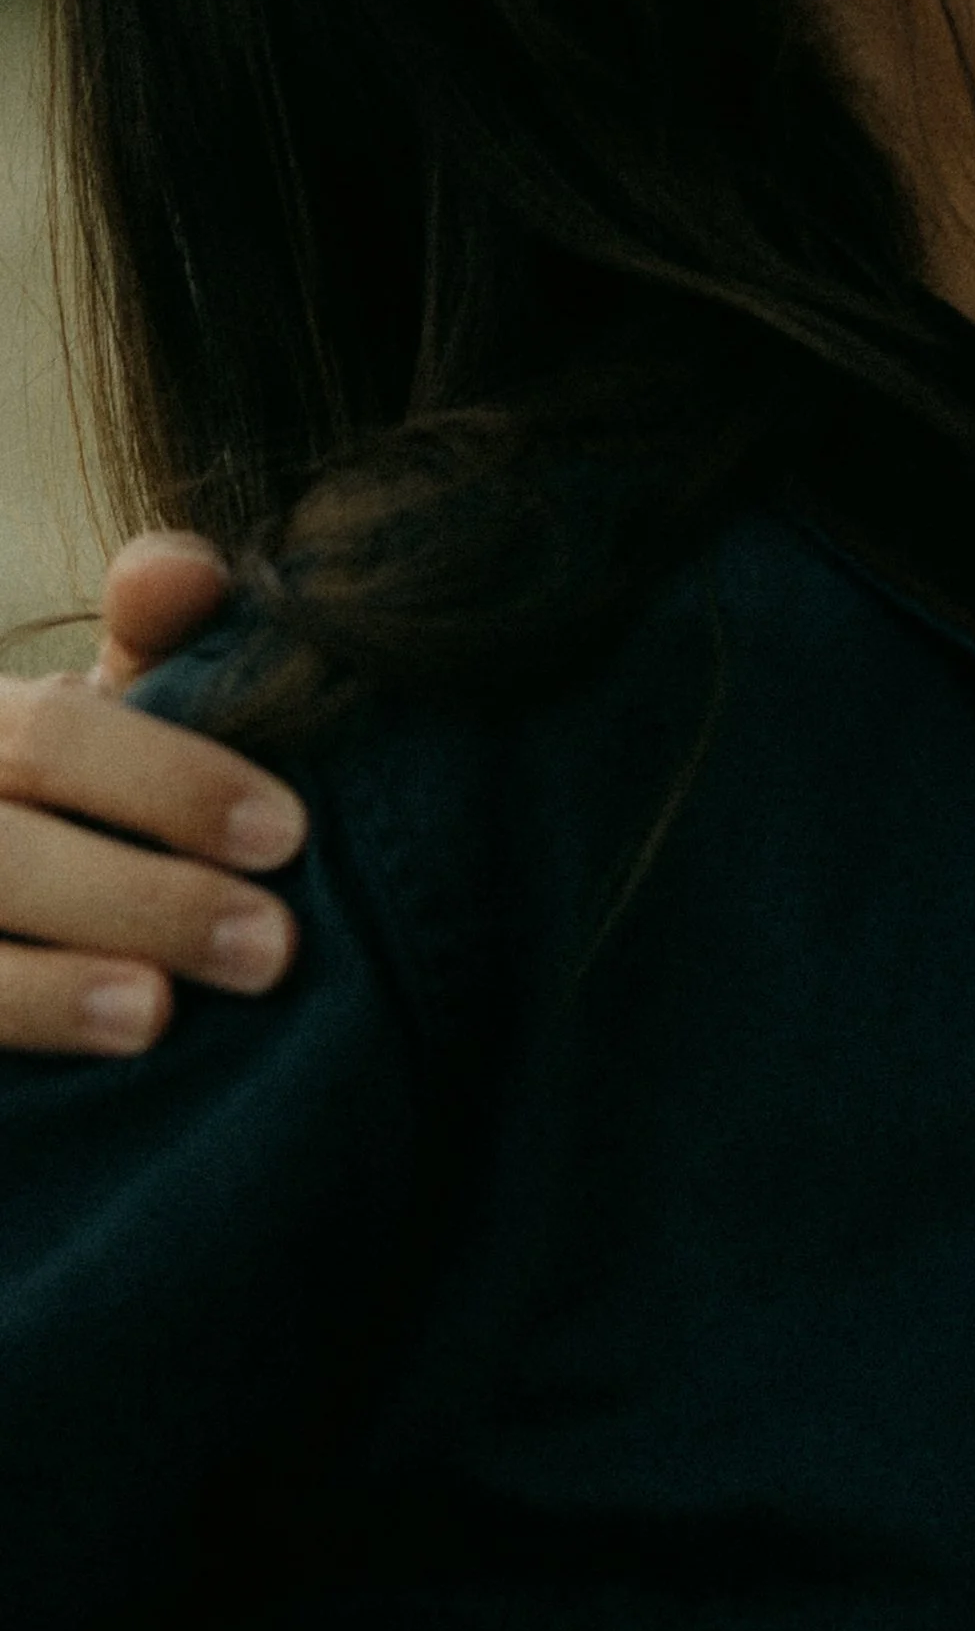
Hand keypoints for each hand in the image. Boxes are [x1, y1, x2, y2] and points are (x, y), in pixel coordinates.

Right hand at [0, 533, 298, 1056]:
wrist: (13, 904)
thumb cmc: (76, 795)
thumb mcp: (109, 715)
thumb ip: (154, 642)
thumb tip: (182, 568)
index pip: (52, 738)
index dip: (170, 782)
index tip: (290, 832)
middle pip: (7, 856)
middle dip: (144, 900)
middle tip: (274, 947)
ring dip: (55, 988)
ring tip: (160, 1016)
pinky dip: (23, 1026)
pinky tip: (95, 1062)